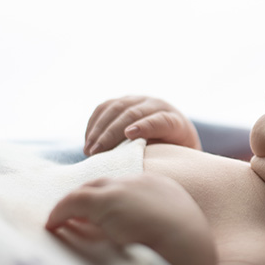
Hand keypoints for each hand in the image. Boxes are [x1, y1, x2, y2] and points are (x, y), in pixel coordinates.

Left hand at [46, 174, 216, 264]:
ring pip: (89, 191)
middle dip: (89, 200)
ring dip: (74, 207)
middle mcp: (144, 182)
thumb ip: (150, 230)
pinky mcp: (108, 200)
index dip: (111, 202)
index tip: (97, 218)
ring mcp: (126, 188)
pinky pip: (73, 202)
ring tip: (59, 223)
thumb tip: (126, 241)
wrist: (190, 251)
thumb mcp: (171, 237)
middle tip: (73, 218)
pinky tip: (52, 226)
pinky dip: (60, 213)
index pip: (129, 188)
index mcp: (164, 190)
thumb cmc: (186, 255)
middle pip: (106, 184)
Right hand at [85, 96, 201, 155]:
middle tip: (96, 152)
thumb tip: (134, 164)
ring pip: (116, 107)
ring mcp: (140, 100)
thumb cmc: (171, 155)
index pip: (161, 121)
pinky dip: (94, 122)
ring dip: (99, 128)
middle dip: (112, 133)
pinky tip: (88, 140)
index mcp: (176, 122)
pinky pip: (105, 106)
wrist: (173, 136)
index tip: (129, 135)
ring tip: (89, 149)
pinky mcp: (125, 100)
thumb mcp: (172, 159)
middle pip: (133, 113)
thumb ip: (158, 158)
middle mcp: (158, 106)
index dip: (146, 126)